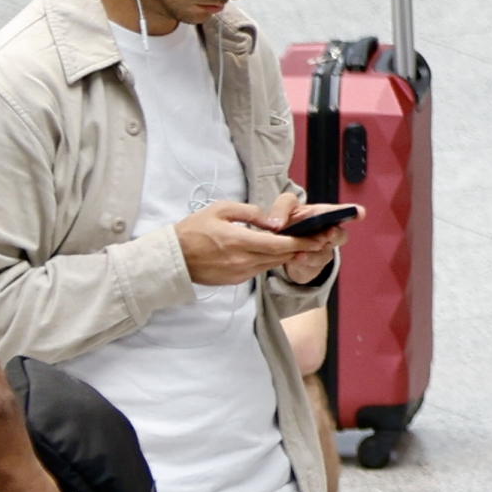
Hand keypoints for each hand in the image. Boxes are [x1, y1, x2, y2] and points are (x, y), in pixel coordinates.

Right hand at [173, 198, 307, 284]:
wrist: (172, 257)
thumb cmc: (194, 229)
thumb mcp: (221, 210)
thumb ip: (250, 213)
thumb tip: (274, 220)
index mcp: (239, 241)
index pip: (279, 244)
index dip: (302, 242)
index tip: (318, 237)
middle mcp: (242, 261)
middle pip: (281, 257)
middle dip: (302, 249)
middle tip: (319, 240)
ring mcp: (239, 273)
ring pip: (272, 264)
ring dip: (287, 255)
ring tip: (302, 244)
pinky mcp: (235, 280)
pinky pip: (259, 270)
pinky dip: (270, 261)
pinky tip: (275, 252)